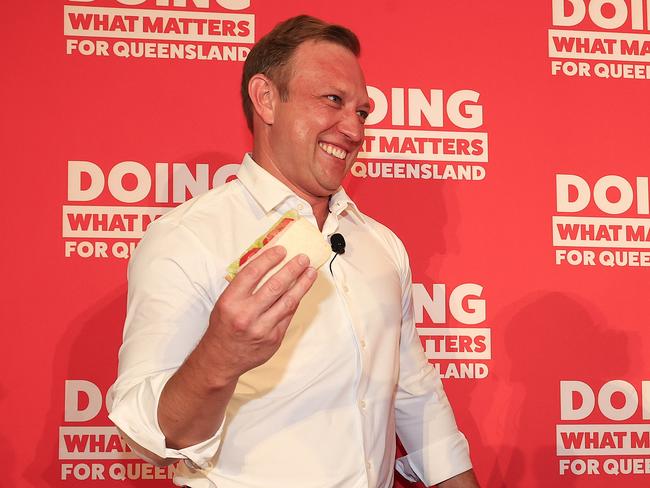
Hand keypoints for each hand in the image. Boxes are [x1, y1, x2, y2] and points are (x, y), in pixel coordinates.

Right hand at [204, 245, 317, 382]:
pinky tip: (301, 291)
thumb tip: (267, 264)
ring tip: (310, 272)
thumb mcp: (224, 302)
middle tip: (303, 258)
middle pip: (275, 286)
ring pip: (288, 301)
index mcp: (230, 302)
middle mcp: (246, 314)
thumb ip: (243, 285)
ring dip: (302, 284)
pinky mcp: (274, 339)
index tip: (281, 250)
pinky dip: (295, 301)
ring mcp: (262, 328)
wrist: (221, 359)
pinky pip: (288, 315)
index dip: (269, 259)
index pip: (252, 273)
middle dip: (292, 269)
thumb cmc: (223, 327)